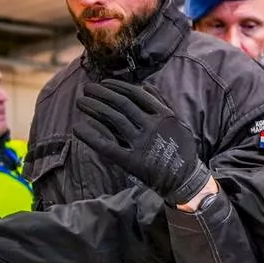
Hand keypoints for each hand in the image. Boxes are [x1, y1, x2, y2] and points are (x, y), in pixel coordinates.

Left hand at [73, 79, 210, 205]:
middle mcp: (152, 126)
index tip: (104, 82)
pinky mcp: (132, 162)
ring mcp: (141, 144)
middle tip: (87, 88)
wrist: (186, 180)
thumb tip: (146, 85)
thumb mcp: (178, 122)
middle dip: (102, 93)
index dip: (118, 86)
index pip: (136, 94)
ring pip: (113, 119)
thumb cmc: (182, 149)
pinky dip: (91, 136)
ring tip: (81, 102)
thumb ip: (162, 103)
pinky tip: (77, 128)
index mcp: (163, 115)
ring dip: (94, 108)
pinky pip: (107, 146)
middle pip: (121, 103)